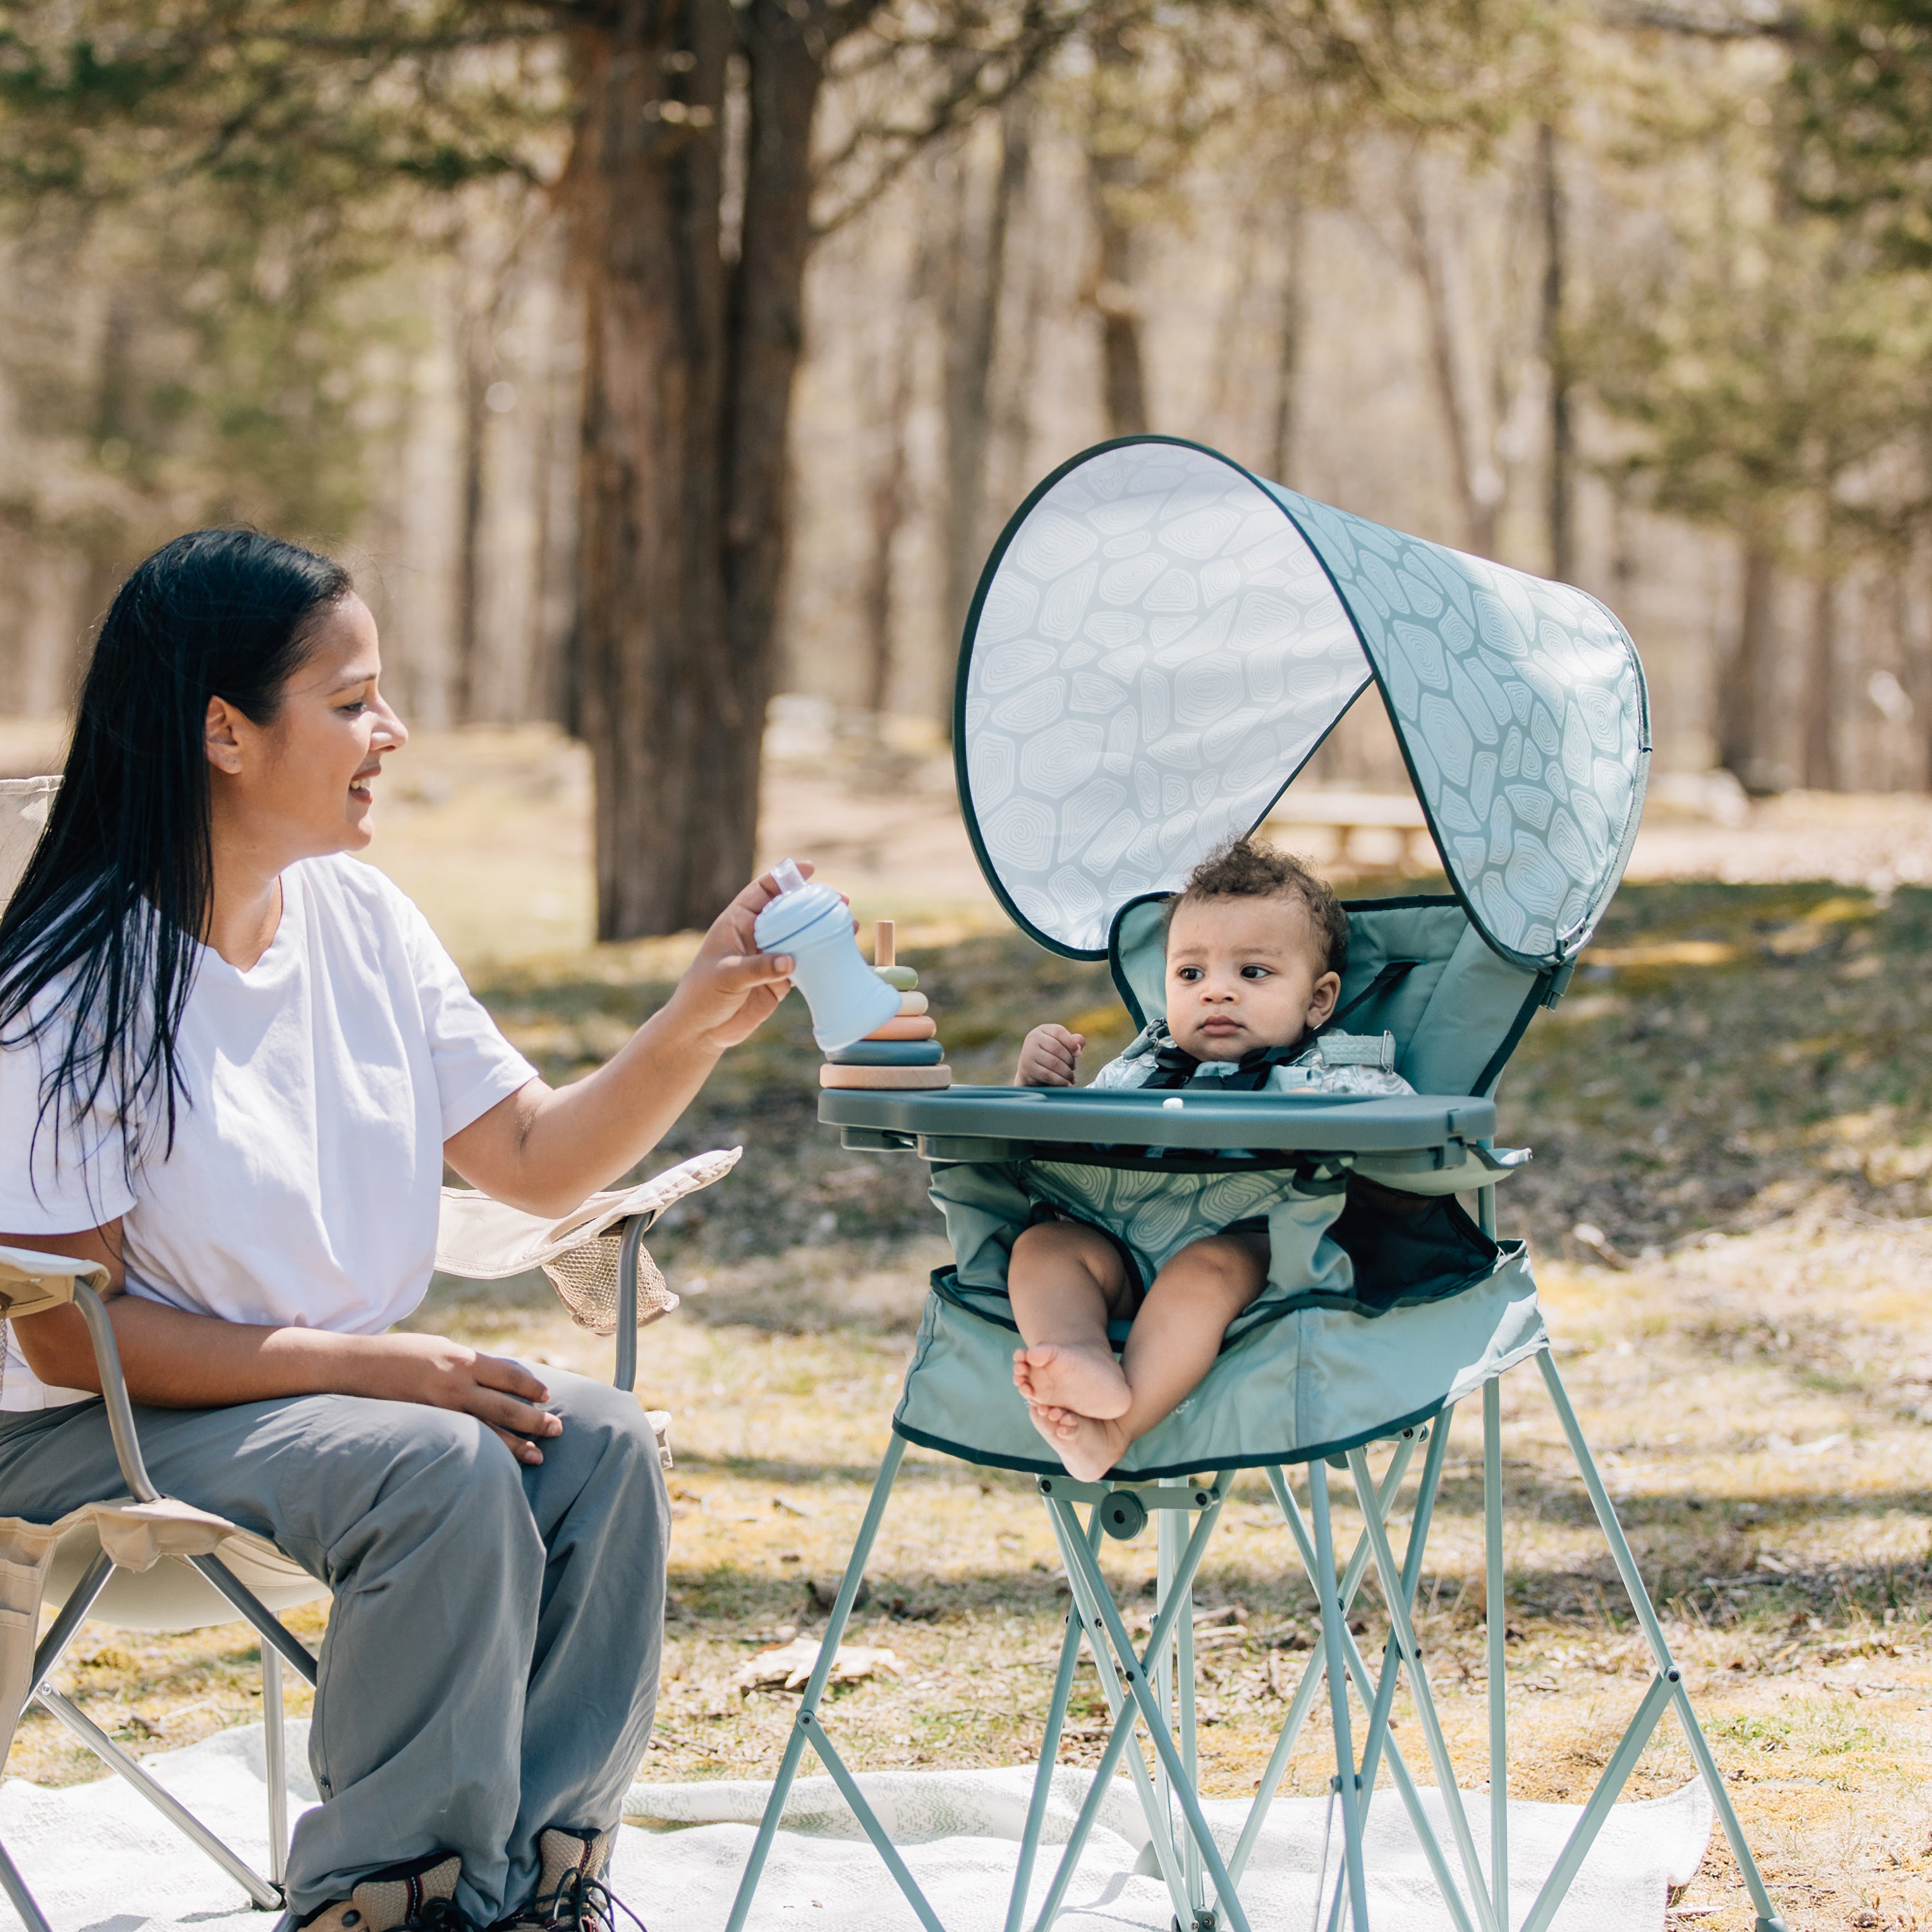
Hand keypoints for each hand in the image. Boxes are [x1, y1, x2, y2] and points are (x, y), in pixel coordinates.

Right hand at [363, 1333, 563, 1465]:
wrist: (355, 1367)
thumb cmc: (401, 1354)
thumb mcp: (441, 1348)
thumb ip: (469, 1363)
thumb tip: (499, 1375)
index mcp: (462, 1359)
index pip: (509, 1375)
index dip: (532, 1387)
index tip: (547, 1396)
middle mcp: (455, 1384)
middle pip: (506, 1406)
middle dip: (535, 1420)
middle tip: (558, 1429)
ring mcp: (440, 1409)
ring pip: (488, 1431)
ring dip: (516, 1444)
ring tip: (539, 1455)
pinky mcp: (426, 1427)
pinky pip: (463, 1441)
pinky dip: (485, 1452)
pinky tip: (499, 1462)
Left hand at [660, 863, 829, 1054]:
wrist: (702, 1030)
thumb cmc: (702, 994)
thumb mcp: (727, 976)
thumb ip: (758, 967)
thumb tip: (791, 962)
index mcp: (738, 922)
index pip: (763, 890)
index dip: (785, 876)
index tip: (810, 870)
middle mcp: (757, 935)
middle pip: (790, 910)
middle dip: (815, 903)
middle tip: (840, 902)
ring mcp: (771, 957)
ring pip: (802, 937)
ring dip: (825, 930)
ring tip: (849, 926)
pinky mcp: (781, 981)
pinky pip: (806, 965)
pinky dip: (823, 959)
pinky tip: (841, 954)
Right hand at [1016, 1023, 1083, 1086]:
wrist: (1029, 1072)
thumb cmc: (1049, 1057)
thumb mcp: (1061, 1046)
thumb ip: (1073, 1042)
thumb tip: (1079, 1046)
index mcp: (1042, 1030)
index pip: (1059, 1032)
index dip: (1071, 1043)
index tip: (1078, 1054)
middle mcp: (1033, 1038)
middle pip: (1057, 1048)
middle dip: (1069, 1060)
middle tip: (1073, 1067)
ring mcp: (1028, 1053)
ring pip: (1054, 1063)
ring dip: (1067, 1072)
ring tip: (1071, 1078)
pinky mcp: (1027, 1068)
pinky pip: (1048, 1075)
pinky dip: (1060, 1081)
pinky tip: (1066, 1084)